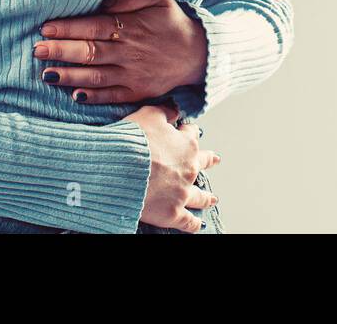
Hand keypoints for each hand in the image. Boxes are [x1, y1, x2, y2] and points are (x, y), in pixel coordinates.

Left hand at [36, 0, 207, 104]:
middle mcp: (128, 52)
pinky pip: (109, 96)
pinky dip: (90, 97)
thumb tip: (102, 2)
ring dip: (68, 75)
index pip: (93, 27)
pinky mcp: (135, 92)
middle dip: (60, 51)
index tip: (45, 28)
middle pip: (88, 52)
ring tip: (46, 73)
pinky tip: (72, 94)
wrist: (198, 54)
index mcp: (131, 27)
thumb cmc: (171, 21)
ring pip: (94, 77)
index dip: (67, 28)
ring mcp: (131, 75)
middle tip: (36, 50)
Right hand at [122, 103, 220, 231]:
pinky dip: (194, 225)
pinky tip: (198, 226)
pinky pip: (188, 222)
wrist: (121, 169)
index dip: (189, 131)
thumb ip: (164, 112)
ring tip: (212, 198)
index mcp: (186, 144)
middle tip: (216, 160)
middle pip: (203, 163)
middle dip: (209, 161)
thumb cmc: (132, 141)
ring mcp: (183, 192)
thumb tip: (174, 110)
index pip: (191, 134)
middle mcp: (189, 168)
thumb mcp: (148, 115)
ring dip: (207, 197)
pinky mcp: (173, 213)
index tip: (188, 131)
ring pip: (200, 196)